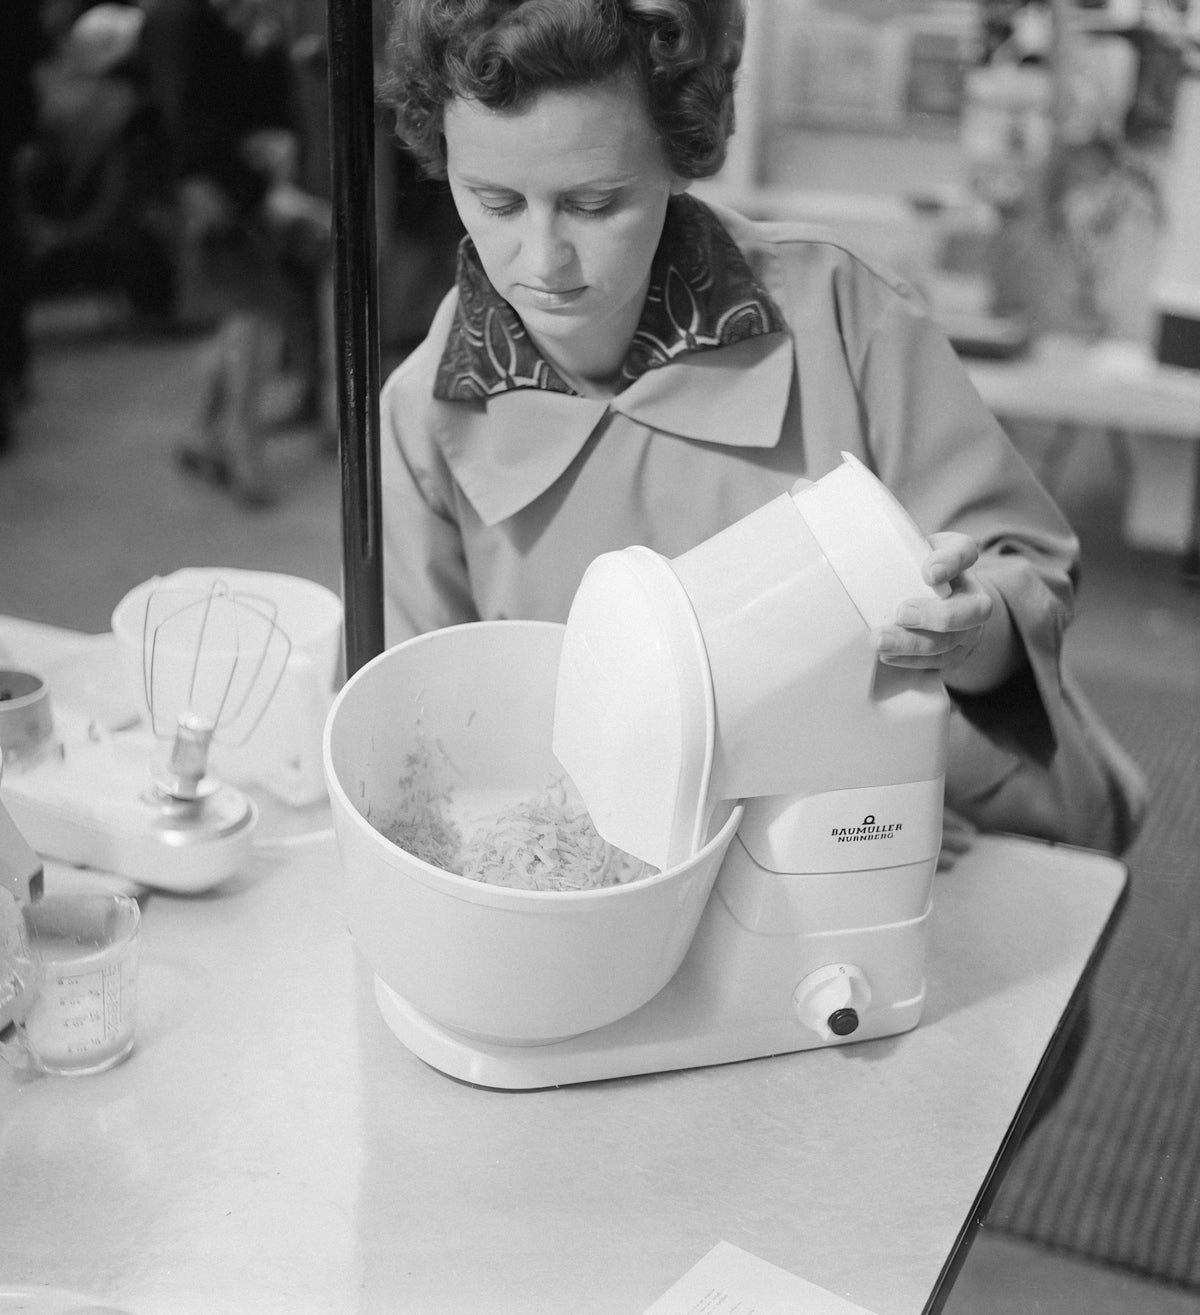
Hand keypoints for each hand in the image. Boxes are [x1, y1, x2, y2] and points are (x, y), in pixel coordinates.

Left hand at [872, 532, 996, 678]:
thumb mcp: (908, 549)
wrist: (934, 599)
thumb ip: (894, 547)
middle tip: (901, 613)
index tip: (928, 573)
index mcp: (961, 560)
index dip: (950, 563)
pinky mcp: (956, 653)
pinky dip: (911, 660)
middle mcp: (974, 595)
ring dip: (913, 643)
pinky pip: (939, 662)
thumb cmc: (914, 569)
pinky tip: (888, 656)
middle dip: (936, 616)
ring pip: (951, 641)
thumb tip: (857, 551)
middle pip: (973, 610)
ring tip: (880, 642)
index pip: (964, 552)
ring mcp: (970, 628)